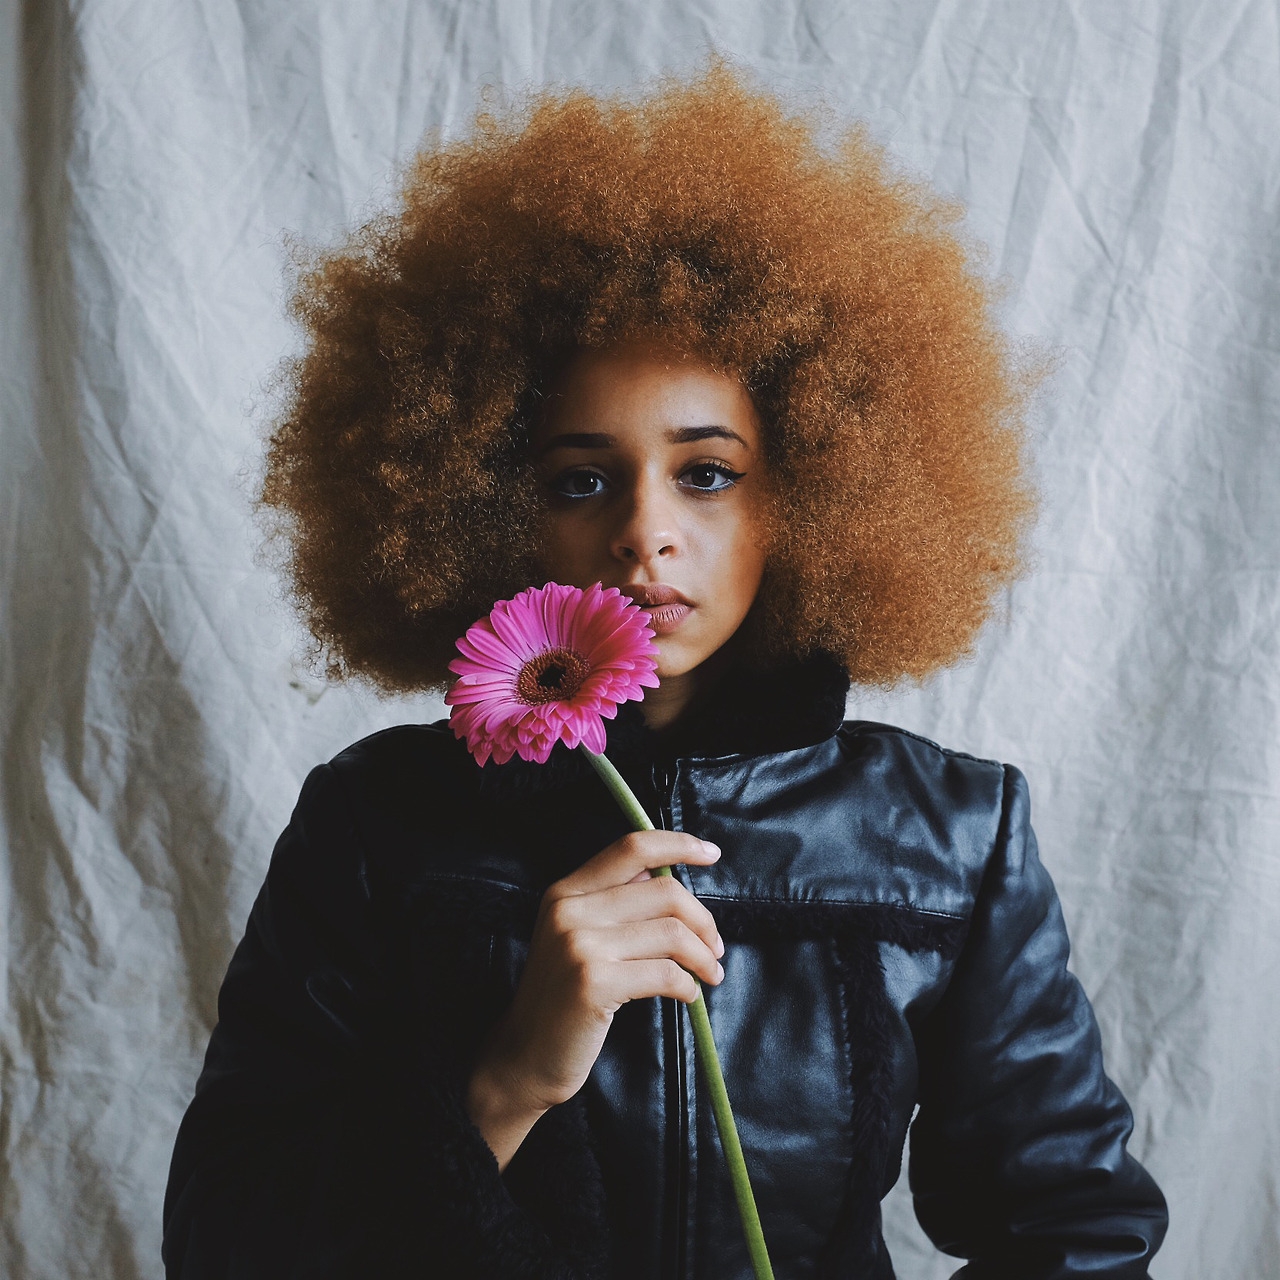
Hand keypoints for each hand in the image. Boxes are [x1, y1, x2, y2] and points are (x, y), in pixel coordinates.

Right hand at [466, 830, 724, 1162]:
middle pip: (664, 890)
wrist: (523, 1057)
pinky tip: (688, 995)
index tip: (711, 852)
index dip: (677, 844)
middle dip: (703, 920)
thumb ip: (615, 903)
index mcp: (566, 891)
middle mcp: (569, 910)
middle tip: (715, 948)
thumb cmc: (563, 998)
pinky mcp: (593, 983)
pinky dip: (688, 985)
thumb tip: (670, 878)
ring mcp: (579, 945)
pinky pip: (665, 973)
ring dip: (703, 956)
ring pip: (672, 932)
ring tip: (710, 974)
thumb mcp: (576, 937)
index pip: (631, 847)